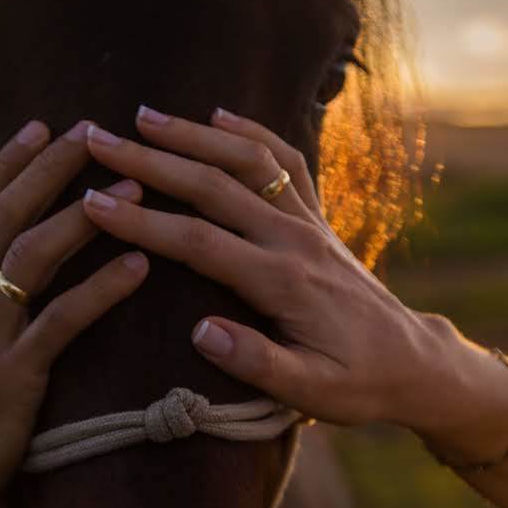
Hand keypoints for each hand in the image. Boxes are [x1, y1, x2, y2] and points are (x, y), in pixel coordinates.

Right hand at [0, 120, 147, 507]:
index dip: (6, 168)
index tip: (39, 129)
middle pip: (3, 218)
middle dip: (48, 169)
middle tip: (91, 130)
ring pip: (31, 257)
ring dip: (85, 217)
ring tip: (135, 187)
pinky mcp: (8, 378)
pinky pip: (60, 322)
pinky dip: (102, 290)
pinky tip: (140, 266)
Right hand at [79, 106, 439, 429]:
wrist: (415, 361)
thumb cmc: (359, 384)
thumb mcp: (313, 394)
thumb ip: (258, 363)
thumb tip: (200, 332)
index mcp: (283, 282)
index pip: (198, 242)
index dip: (142, 222)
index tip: (92, 202)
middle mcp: (293, 239)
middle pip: (212, 186)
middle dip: (151, 161)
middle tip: (98, 139)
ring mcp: (308, 222)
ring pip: (247, 160)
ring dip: (193, 134)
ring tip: (143, 116)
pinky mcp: (317, 218)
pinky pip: (285, 161)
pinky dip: (252, 131)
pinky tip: (219, 113)